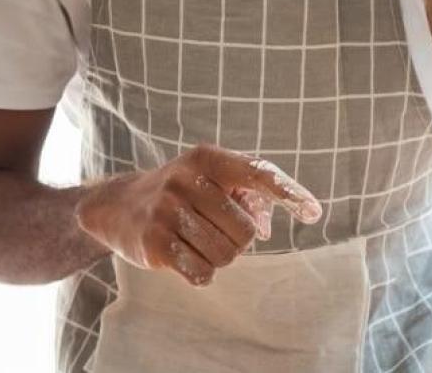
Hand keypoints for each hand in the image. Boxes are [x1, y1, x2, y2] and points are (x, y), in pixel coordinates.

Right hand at [74, 144, 321, 286]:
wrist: (116, 206)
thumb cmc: (182, 192)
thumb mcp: (212, 178)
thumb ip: (251, 195)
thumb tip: (267, 228)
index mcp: (207, 159)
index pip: (258, 174)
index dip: (289, 193)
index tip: (314, 212)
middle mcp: (186, 180)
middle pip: (245, 231)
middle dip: (238, 239)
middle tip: (214, 230)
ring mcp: (167, 211)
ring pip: (226, 256)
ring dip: (219, 256)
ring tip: (196, 241)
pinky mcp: (154, 244)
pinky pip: (203, 273)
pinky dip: (201, 272)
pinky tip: (184, 256)